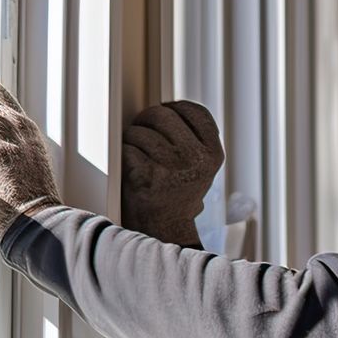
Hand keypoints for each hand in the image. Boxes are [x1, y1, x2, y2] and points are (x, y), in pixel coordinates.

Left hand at [122, 101, 223, 247]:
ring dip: (132, 140)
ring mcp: (171, 168)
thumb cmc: (178, 192)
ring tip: (138, 157)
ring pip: (140, 132)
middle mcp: (196, 159)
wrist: (166, 229)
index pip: (193, 111)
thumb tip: (172, 108)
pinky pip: (127, 149)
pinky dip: (124, 157)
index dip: (174, 108)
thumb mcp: (201, 166)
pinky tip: (132, 171)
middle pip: (162, 114)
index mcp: (212, 154)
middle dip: (147, 121)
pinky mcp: (147, 177)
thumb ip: (195, 138)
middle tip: (142, 134)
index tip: (164, 116)